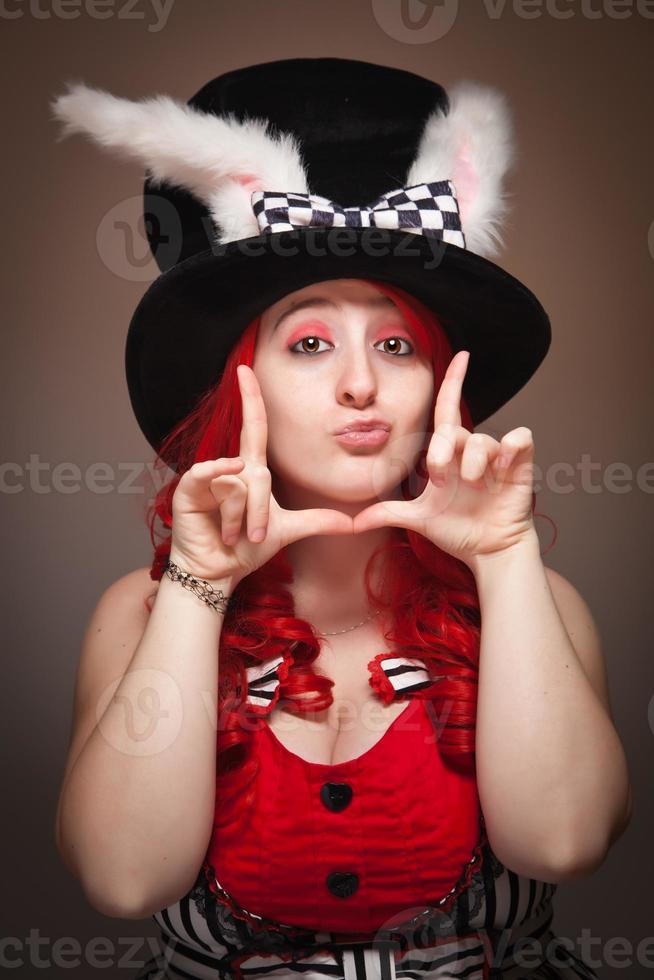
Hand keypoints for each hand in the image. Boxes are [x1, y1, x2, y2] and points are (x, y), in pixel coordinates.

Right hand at [169, 364, 352, 584]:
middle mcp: (229, 468)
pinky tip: (220, 496)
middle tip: (255, 537)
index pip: (254, 427)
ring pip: (236, 484)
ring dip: (238, 517)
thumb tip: (351, 523)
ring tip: (233, 535)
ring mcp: (206, 477)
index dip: (251, 398)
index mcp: (250, 472)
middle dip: (260, 512)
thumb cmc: (245, 549)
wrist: (218, 572)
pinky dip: (217, 482)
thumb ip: (317, 521)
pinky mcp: (188, 489)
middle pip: (256, 474)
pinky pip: (207, 476)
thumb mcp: (286, 531)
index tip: (247, 371)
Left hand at [352, 350, 537, 567]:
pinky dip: (511, 446)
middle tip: (441, 476)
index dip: (453, 381)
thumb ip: (387, 513)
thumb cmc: (457, 530)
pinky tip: (502, 466)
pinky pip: (520, 439)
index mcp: (448, 455)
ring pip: (483, 438)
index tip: (461, 355)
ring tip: (472, 483)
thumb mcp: (418, 519)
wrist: (488, 553)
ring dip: (474, 459)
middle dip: (444, 450)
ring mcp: (496, 458)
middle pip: (454, 430)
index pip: (447, 410)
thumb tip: (353, 522)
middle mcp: (471, 451)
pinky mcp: (519, 466)